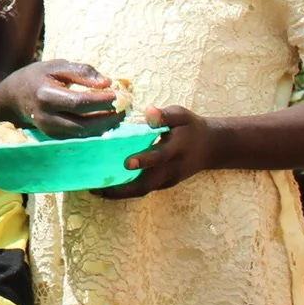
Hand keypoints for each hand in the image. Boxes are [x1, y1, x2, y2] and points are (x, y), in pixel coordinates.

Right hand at [0, 60, 123, 137]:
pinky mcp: (52, 136)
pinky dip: (94, 130)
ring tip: (117, 116)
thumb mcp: (56, 66)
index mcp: (45, 95)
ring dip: (103, 127)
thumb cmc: (37, 76)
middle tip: (123, 109)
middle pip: (82, 123)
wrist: (13, 95)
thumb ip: (82, 71)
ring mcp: (48, 129)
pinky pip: (77, 136)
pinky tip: (105, 121)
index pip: (78, 102)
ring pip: (81, 133)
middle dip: (106, 118)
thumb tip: (107, 82)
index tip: (117, 94)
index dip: (99, 100)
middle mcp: (45, 116)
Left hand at [95, 104, 218, 197]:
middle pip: (147, 184)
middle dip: (123, 188)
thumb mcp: (182, 116)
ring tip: (94, 190)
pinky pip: (143, 190)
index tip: (127, 162)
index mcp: (177, 149)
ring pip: (143, 190)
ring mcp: (168, 179)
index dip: (144, 160)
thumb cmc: (190, 127)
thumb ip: (165, 115)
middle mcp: (172, 168)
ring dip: (119, 193)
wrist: (210, 148)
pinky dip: (125, 191)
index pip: (160, 156)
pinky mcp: (163, 184)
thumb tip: (148, 111)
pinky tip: (105, 187)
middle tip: (97, 187)